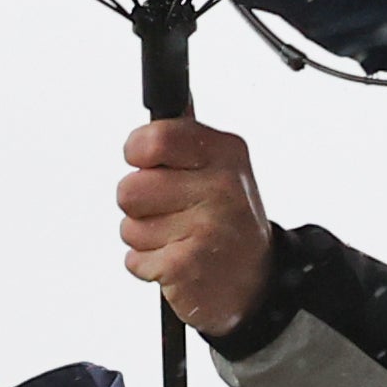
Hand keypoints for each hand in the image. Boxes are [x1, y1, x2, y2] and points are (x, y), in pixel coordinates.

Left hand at [116, 120, 268, 338]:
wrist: (257, 284)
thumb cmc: (228, 222)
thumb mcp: (220, 168)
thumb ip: (185, 138)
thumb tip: (168, 101)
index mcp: (225, 153)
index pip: (154, 138)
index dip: (138, 154)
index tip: (150, 166)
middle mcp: (221, 187)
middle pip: (129, 188)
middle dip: (140, 206)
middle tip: (172, 214)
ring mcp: (206, 227)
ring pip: (129, 227)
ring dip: (145, 239)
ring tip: (179, 240)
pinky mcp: (187, 265)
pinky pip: (135, 260)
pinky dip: (149, 267)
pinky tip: (179, 263)